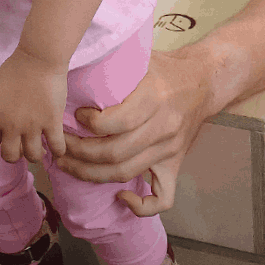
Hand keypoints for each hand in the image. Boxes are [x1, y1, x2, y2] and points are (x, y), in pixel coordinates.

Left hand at [0, 48, 67, 165]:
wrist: (39, 58)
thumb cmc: (15, 70)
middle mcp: (12, 125)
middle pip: (11, 156)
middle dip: (13, 157)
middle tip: (18, 151)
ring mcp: (34, 125)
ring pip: (33, 156)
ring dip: (34, 156)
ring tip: (37, 150)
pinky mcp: (53, 122)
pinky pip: (56, 146)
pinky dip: (57, 151)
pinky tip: (56, 149)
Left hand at [56, 48, 214, 215]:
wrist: (205, 80)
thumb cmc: (166, 68)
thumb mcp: (141, 57)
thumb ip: (112, 64)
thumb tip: (72, 66)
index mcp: (155, 97)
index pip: (117, 122)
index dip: (90, 125)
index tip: (75, 116)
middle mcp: (163, 127)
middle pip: (115, 153)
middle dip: (79, 153)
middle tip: (59, 145)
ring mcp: (170, 149)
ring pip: (127, 173)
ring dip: (91, 174)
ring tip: (68, 165)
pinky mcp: (175, 164)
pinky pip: (163, 197)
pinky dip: (142, 206)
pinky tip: (120, 198)